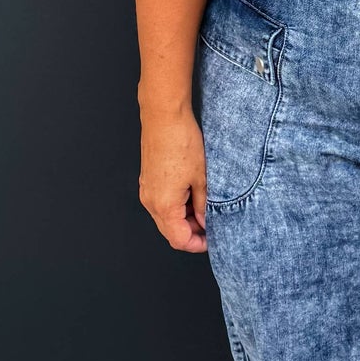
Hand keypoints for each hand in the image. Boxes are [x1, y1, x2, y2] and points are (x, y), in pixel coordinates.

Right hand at [140, 110, 208, 252]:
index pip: (179, 240)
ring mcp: (147, 190)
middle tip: (212, 224)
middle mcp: (150, 201)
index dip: (197, 244)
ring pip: (166, 217)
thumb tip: (205, 221)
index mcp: (164, 205)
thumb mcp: (202, 177)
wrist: (164, 116)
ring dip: (185, 218)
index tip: (212, 240)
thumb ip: (204, 205)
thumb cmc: (181, 142)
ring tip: (206, 206)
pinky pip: (162, 203)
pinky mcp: (148, 180)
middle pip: (171, 231)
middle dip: (192, 232)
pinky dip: (178, 205)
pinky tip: (193, 194)